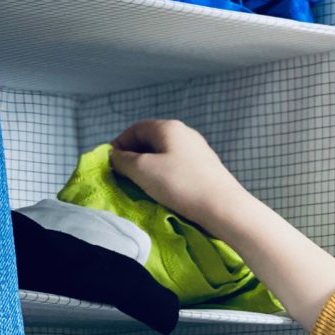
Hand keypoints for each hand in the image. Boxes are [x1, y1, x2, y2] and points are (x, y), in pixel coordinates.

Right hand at [110, 119, 252, 235]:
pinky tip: (164, 191)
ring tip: (142, 186)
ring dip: (149, 168)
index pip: (136, 129)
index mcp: (169, 127)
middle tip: (124, 177)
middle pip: (150, 140)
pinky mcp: (206, 168)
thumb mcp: (142, 170)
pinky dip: (165, 175)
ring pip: (164, 155)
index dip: (119, 144)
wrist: (223, 207)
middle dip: (134, 157)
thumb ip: (123, 160)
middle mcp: (185, 133)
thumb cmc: (180, 184)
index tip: (111, 164)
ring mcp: (198, 150)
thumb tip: (114, 156)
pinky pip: (177, 167)